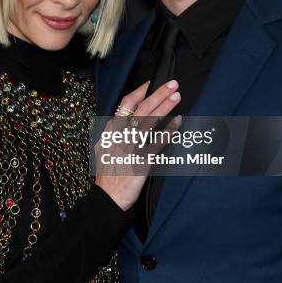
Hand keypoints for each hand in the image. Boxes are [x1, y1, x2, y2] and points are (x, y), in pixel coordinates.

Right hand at [95, 80, 180, 210]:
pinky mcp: (142, 161)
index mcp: (110, 132)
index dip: (139, 92)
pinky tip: (178, 121)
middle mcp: (120, 137)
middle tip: (172, 84)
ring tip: (176, 96)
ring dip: (164, 107)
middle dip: (157, 94)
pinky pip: (157, 142)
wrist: (108, 199)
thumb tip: (121, 119)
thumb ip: (112, 133)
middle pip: (140, 109)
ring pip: (149, 122)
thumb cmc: (107, 175)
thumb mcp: (103, 149)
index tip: (151, 83)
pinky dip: (168, 130)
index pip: (125, 105)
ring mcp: (131, 148)